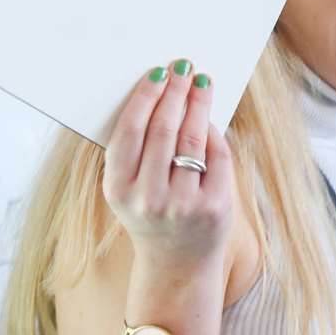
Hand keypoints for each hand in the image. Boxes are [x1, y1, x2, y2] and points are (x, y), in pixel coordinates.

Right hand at [103, 61, 233, 286]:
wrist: (176, 266)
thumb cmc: (151, 215)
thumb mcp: (129, 190)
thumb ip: (137, 152)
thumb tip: (160, 94)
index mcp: (117, 189)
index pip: (130, 132)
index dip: (144, 98)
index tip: (157, 73)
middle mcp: (148, 198)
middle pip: (164, 130)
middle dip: (175, 93)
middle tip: (183, 68)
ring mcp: (183, 205)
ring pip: (193, 140)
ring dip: (198, 105)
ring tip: (201, 84)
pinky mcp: (214, 208)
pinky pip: (217, 158)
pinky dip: (215, 135)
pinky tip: (212, 119)